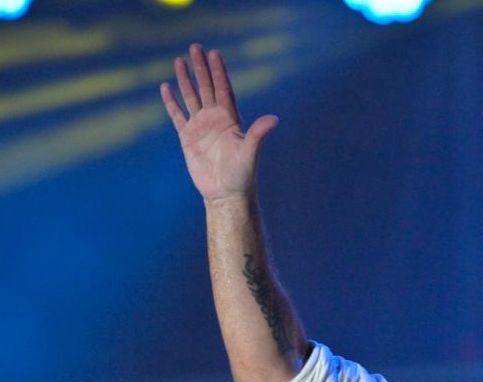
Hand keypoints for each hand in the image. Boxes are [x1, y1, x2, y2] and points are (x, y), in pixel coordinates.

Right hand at [160, 44, 277, 202]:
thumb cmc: (242, 175)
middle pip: (206, 87)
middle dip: (201, 68)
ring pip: (191, 97)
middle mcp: (215, 119)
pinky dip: (171, 102)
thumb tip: (274, 119)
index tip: (215, 53)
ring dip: (185, 80)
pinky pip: (177, 115)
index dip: (219, 72)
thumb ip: (258, 134)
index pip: (223, 89)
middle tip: (196, 46)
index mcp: (230, 119)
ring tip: (179, 61)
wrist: (225, 193)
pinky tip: (166, 88)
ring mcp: (200, 127)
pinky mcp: (187, 138)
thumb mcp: (250, 152)